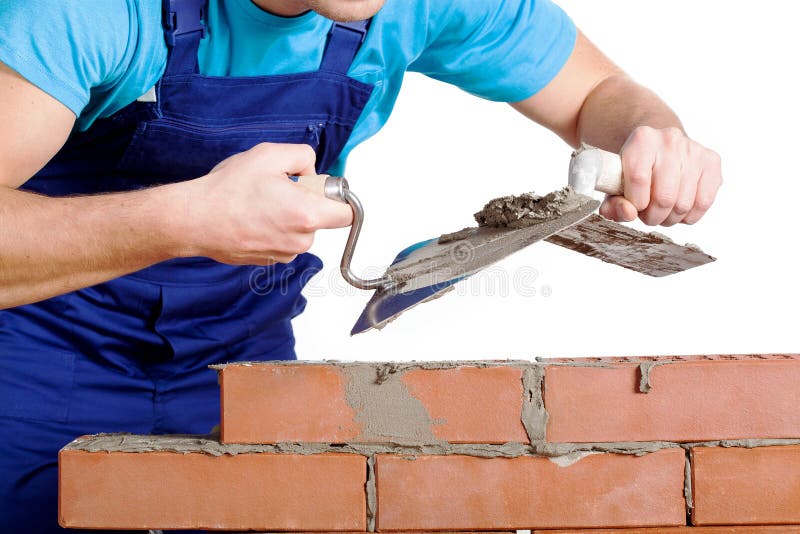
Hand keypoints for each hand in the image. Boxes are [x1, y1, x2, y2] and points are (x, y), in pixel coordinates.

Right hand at [177, 143, 352, 264]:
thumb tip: (312, 172)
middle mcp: (300, 240)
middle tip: (279, 188)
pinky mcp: (268, 260)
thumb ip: (304, 157)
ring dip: (288, 215)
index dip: (338, 197)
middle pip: (321, 220)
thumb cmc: (227, 190)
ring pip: (300, 230)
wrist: (194, 220)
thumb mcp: (270, 154)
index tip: (321, 188)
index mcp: (307, 214)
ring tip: (259, 202)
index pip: (348, 214)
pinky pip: (282, 240)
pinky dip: (273, 228)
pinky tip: (251, 217)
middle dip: (307, 202)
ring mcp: (284, 253)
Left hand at [599, 126, 721, 225]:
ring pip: (683, 204)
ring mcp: (694, 150)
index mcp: (642, 139)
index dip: (636, 203)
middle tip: (648, 214)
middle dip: (653, 216)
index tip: (634, 207)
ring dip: (670, 218)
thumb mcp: (616, 185)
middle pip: (664, 197)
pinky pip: (704, 202)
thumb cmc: (634, 170)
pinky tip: (678, 209)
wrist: (658, 147)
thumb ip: (613, 204)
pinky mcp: (712, 161)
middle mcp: (670, 140)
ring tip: (661, 211)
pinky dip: (689, 216)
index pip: (639, 179)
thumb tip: (629, 213)